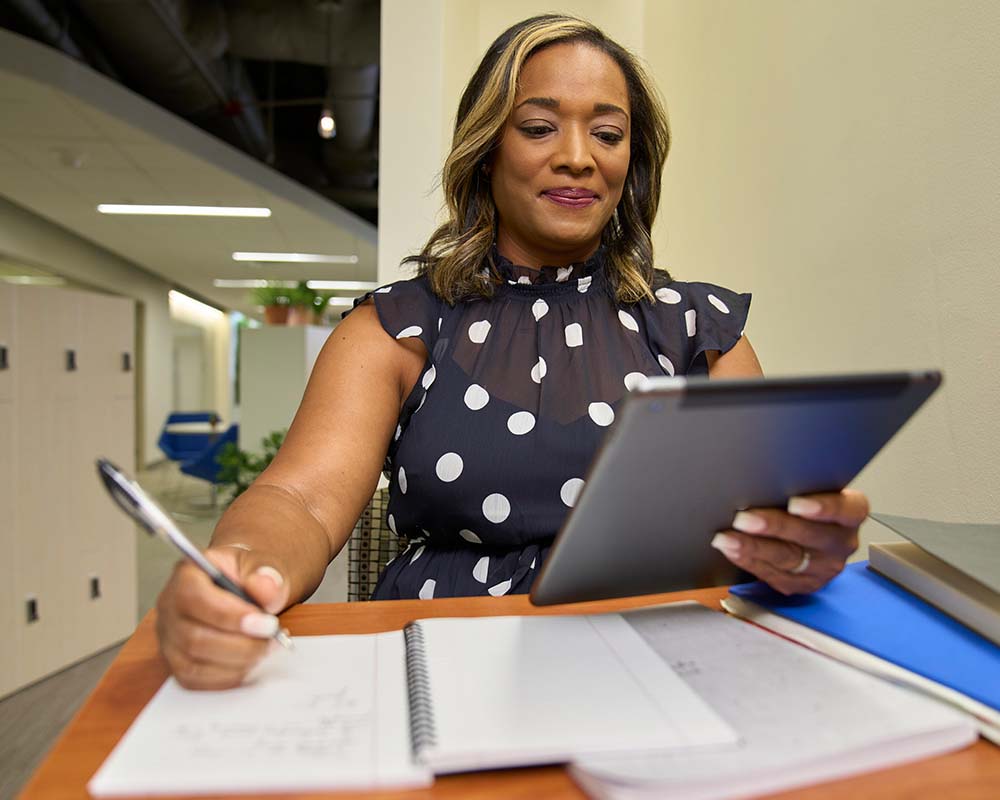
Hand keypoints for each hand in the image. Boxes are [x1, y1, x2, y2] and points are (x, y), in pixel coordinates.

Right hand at [155, 546, 289, 689]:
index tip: (267, 624)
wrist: (246, 588)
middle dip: (241, 646)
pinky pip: (196, 680)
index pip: (194, 598)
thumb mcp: (263, 564)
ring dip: (237, 662)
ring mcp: (169, 638)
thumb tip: (267, 588)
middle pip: (194, 639)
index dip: (231, 616)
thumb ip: (267, 573)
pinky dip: (229, 676)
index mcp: (186, 574)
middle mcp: (169, 607)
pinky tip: (251, 660)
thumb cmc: (249, 575)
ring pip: (194, 665)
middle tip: (272, 639)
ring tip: (266, 647)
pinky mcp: (176, 662)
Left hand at [710, 489, 868, 594]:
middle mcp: (842, 542)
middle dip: (772, 526)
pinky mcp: (804, 583)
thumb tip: (763, 475)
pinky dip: (748, 560)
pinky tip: (732, 550)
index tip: (794, 503)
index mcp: (851, 512)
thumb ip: (798, 483)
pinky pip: (774, 574)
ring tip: (728, 537)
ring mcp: (824, 566)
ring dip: (753, 547)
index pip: (845, 510)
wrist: (808, 531)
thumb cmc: (806, 499)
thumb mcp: (811, 487)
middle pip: (808, 535)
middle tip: (744, 518)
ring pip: (788, 558)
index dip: (822, 508)